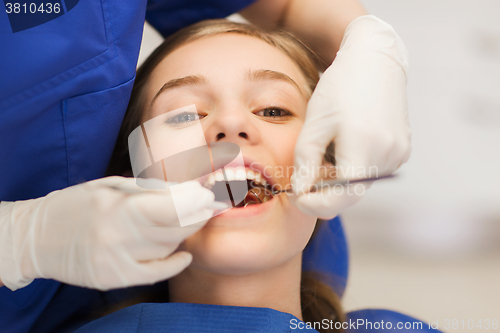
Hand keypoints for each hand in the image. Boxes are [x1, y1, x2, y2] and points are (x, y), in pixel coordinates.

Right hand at [0, 177, 214, 290]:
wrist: (36, 236)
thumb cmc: (76, 204)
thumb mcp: (109, 186)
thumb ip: (148, 190)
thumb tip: (186, 192)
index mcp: (117, 206)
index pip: (171, 206)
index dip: (196, 201)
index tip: (210, 195)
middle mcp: (118, 235)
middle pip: (175, 228)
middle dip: (198, 216)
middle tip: (212, 207)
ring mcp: (115, 259)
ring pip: (167, 248)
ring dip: (183, 234)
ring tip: (189, 221)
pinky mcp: (112, 278)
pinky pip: (155, 274)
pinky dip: (174, 264)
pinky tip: (184, 254)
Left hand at [292, 15, 410, 217]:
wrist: (375, 61)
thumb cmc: (339, 88)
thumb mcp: (314, 123)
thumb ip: (306, 162)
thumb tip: (300, 192)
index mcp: (364, 146)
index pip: (342, 198)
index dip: (315, 204)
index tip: (296, 198)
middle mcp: (388, 154)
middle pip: (351, 194)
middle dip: (324, 192)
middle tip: (303, 178)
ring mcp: (399, 153)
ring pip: (360, 184)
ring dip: (338, 179)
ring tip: (327, 150)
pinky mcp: (403, 150)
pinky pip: (372, 171)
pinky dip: (353, 168)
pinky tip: (346, 144)